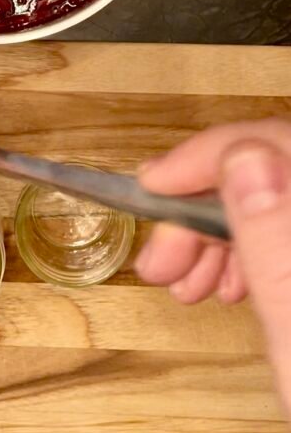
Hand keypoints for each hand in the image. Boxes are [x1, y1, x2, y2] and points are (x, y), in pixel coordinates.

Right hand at [135, 118, 290, 415]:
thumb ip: (276, 245)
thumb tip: (244, 159)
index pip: (277, 145)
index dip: (211, 156)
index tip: (154, 185)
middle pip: (270, 175)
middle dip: (202, 212)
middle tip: (160, 262)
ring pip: (270, 205)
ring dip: (215, 236)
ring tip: (182, 285)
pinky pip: (279, 234)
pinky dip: (243, 255)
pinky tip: (222, 287)